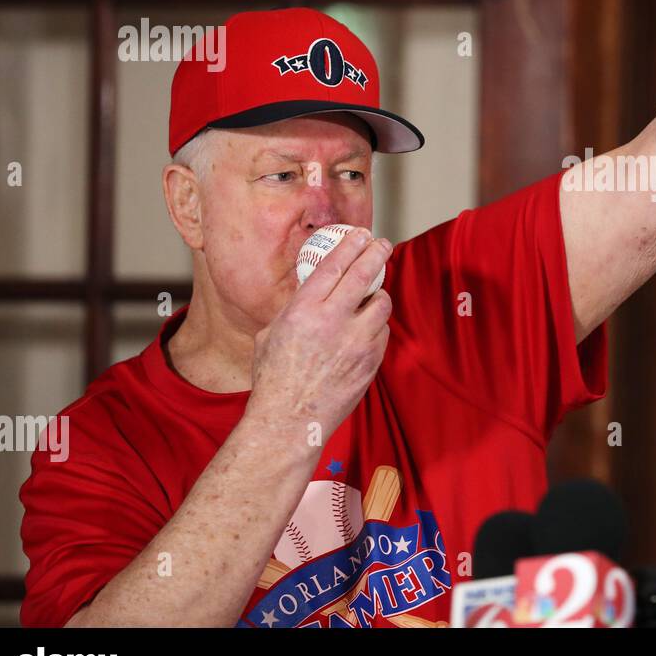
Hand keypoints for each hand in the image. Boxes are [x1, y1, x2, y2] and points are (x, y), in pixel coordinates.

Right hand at [244, 227, 392, 442]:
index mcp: (303, 311)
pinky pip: (381, 333)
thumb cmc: (274, 378)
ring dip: (378, 295)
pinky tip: (366, 330)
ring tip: (372, 295)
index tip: (360, 234)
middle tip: (382, 244)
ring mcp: (355, 343)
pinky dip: (376, 327)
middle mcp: (332, 322)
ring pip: (381, 305)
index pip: (334, 266)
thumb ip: (296, 309)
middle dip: (376, 253)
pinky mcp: (371, 361)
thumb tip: (313, 288)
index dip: (350, 245)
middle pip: (364, 276)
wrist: (290, 420)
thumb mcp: (273, 333)